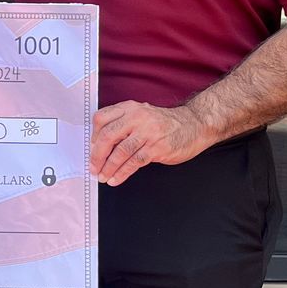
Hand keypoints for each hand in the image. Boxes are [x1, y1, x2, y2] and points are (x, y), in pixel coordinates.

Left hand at [90, 102, 212, 185]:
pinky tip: (116, 179)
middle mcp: (138, 118)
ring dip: (109, 168)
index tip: (91, 150)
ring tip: (104, 177)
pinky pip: (134, 162)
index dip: (93, 136)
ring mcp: (148, 133)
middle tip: (94, 168)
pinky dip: (122, 173)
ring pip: (120, 152)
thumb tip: (101, 145)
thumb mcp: (142, 115)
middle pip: (108, 137)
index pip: (102, 119)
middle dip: (97, 156)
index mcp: (130, 108)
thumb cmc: (165, 123)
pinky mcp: (157, 148)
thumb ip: (123, 124)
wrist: (194, 124)